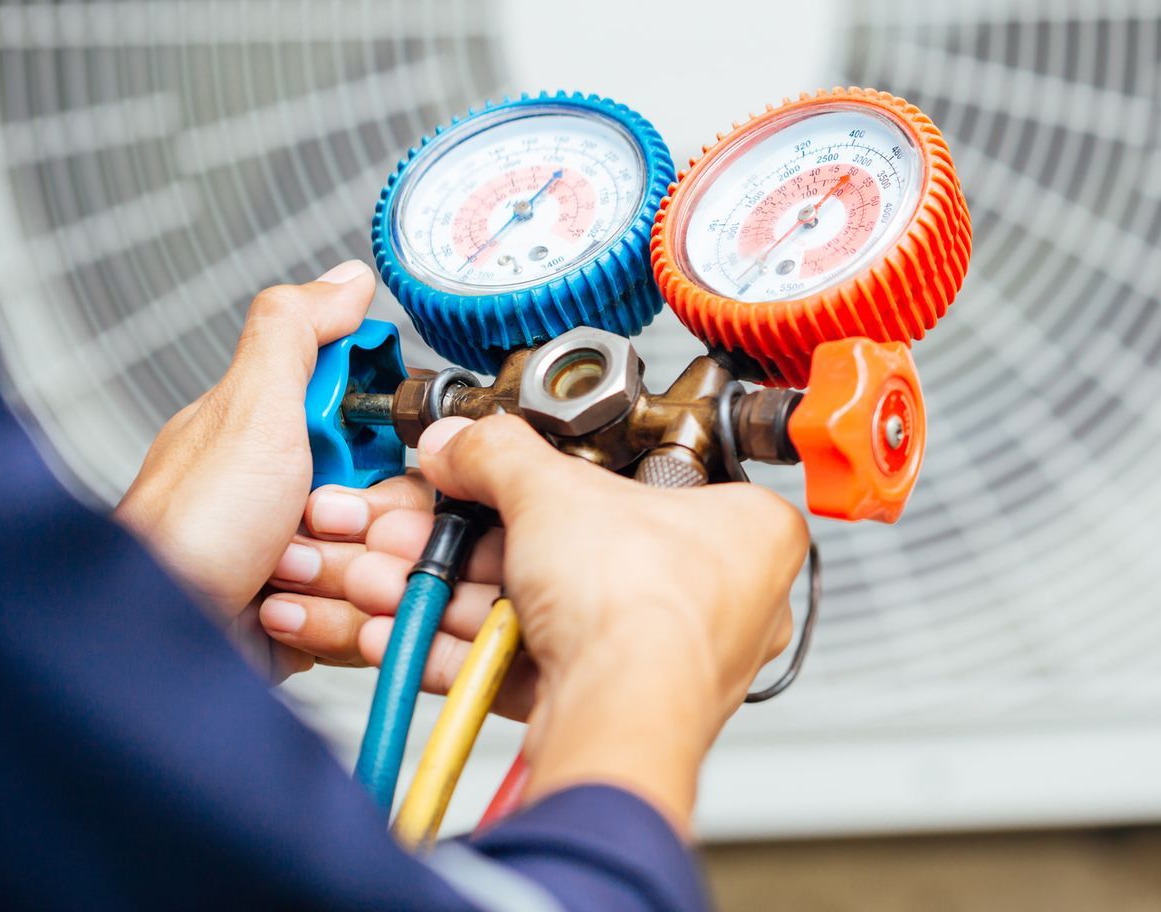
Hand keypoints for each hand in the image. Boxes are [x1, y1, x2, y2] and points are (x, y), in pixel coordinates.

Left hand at [115, 261, 402, 671]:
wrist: (155, 645)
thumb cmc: (186, 533)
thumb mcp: (249, 409)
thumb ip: (295, 334)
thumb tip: (345, 278)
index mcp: (275, 438)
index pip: (381, 434)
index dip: (380, 453)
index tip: (348, 462)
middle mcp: (289, 499)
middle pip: (395, 505)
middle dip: (363, 525)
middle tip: (306, 529)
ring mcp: (298, 562)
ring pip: (387, 567)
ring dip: (347, 579)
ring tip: (285, 581)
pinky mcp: (306, 623)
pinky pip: (367, 624)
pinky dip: (336, 626)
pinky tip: (288, 618)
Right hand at [403, 414, 809, 829]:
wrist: (618, 717)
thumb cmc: (641, 607)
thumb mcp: (554, 492)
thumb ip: (500, 456)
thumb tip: (465, 443)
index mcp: (751, 530)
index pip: (656, 482)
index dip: (575, 475)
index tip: (516, 474)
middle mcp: (725, 600)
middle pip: (585, 552)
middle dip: (488, 543)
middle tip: (441, 526)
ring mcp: (669, 659)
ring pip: (551, 613)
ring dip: (464, 595)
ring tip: (409, 574)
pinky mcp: (615, 707)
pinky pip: (535, 667)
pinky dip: (471, 650)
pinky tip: (414, 630)